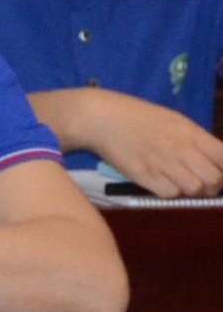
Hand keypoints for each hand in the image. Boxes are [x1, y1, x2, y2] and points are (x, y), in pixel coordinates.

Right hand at [79, 91, 222, 199]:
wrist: (101, 118)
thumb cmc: (139, 117)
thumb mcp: (175, 121)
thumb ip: (196, 140)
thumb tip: (215, 160)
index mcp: (191, 133)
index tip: (219, 172)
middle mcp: (180, 149)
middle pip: (213, 179)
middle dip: (212, 185)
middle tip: (202, 182)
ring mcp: (162, 163)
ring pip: (194, 189)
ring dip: (191, 190)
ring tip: (181, 183)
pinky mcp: (143, 176)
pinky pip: (170, 194)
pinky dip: (171, 192)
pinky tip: (163, 184)